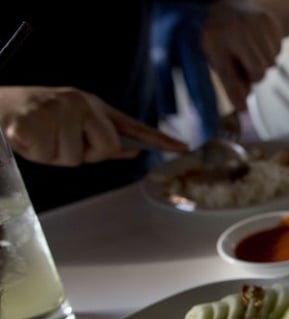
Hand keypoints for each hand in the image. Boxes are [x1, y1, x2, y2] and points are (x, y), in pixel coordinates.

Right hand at [0, 87, 186, 165]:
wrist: (2, 105)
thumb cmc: (42, 120)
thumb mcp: (77, 125)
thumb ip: (104, 137)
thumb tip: (134, 152)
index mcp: (94, 106)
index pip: (133, 126)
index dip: (159, 139)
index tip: (183, 147)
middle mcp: (79, 104)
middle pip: (105, 148)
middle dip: (85, 154)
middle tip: (62, 140)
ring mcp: (56, 110)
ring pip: (72, 158)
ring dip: (55, 155)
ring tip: (42, 138)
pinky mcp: (31, 120)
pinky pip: (43, 151)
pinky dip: (33, 150)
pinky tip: (26, 137)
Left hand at [200, 0, 284, 110]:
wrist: (234, 6)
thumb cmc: (223, 40)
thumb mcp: (218, 59)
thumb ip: (230, 82)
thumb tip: (243, 107)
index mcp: (215, 41)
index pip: (228, 74)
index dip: (235, 94)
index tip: (242, 110)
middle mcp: (235, 30)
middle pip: (259, 73)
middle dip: (254, 75)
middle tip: (245, 64)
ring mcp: (255, 24)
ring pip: (271, 63)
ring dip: (264, 62)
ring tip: (251, 49)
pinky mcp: (270, 22)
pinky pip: (279, 50)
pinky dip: (272, 50)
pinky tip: (260, 40)